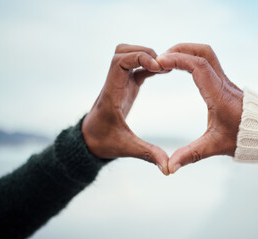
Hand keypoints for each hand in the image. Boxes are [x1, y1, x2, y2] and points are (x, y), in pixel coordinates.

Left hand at [82, 44, 169, 174]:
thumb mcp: (126, 148)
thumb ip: (148, 154)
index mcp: (111, 93)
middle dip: (143, 52)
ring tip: (165, 67)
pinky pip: (136, 67)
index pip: (119, 62)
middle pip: (122, 51)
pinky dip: (149, 65)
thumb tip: (168, 168)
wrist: (89, 141)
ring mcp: (119, 83)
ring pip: (128, 55)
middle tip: (162, 65)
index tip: (157, 67)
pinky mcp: (125, 86)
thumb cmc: (103, 142)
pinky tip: (163, 71)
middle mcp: (113, 84)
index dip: (139, 58)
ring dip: (146, 56)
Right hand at [156, 43, 243, 173]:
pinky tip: (182, 68)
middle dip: (180, 49)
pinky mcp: (224, 83)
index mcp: (219, 95)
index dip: (178, 60)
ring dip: (187, 52)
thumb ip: (190, 155)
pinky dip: (192, 59)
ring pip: (207, 54)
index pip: (198, 66)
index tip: (160, 62)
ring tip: (168, 60)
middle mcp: (222, 83)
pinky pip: (208, 62)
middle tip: (161, 58)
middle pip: (203, 52)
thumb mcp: (214, 146)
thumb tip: (169, 168)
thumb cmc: (243, 138)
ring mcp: (224, 81)